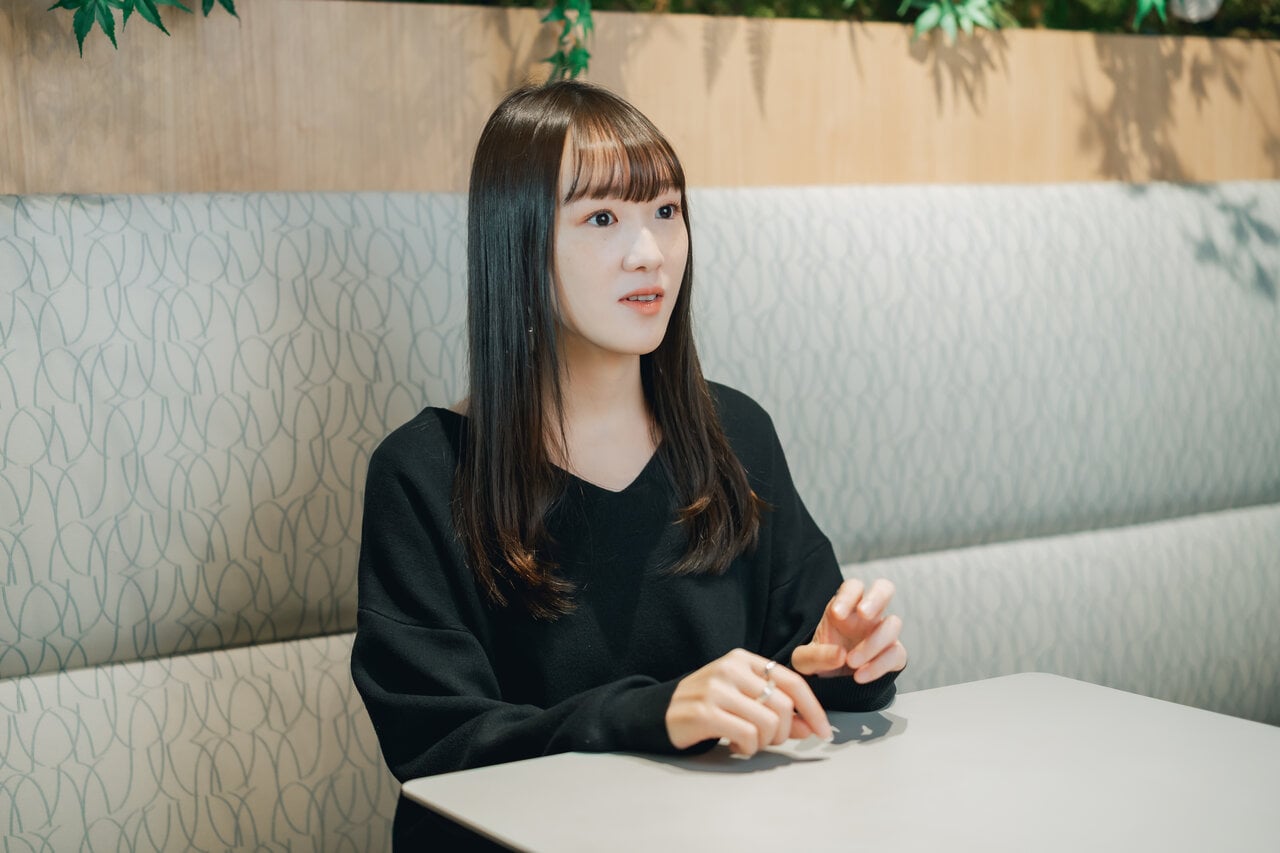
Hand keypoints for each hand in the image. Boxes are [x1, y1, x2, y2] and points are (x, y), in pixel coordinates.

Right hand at [666, 648, 833, 755]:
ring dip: (764, 742)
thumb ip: (777, 712)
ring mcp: (716, 688)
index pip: (792, 681)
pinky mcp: (705, 711)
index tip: (823, 732)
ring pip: (767, 722)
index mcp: (743, 659)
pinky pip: (747, 736)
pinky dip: (748, 748)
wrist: (661, 712)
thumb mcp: (744, 701)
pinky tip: (735, 744)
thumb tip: (810, 727)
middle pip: (783, 705)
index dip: (813, 709)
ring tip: (748, 741)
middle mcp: (730, 668)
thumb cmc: (709, 705)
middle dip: (782, 732)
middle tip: (767, 740)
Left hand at [791, 578, 906, 683]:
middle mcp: (868, 616)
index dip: (848, 596)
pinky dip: (879, 666)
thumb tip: (840, 654)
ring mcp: (883, 633)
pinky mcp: (894, 654)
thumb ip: (815, 656)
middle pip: (884, 588)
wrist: (832, 684)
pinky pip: (897, 653)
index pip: (853, 587)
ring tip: (850, 662)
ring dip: (873, 642)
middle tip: (864, 614)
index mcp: (845, 608)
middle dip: (876, 598)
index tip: (837, 614)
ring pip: (893, 624)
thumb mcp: (805, 660)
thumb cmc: (820, 661)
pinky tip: (859, 676)